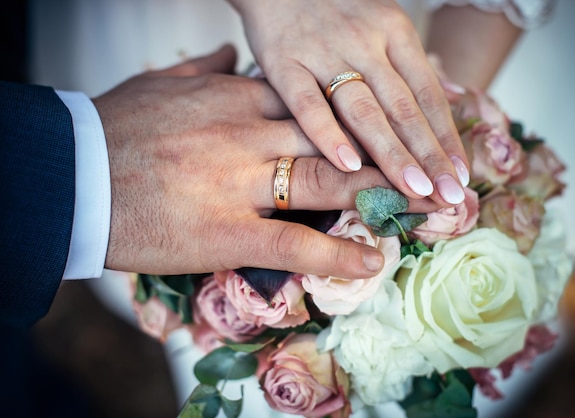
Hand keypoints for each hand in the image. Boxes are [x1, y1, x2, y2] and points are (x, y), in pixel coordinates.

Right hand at [93, 46, 438, 278]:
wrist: (71, 176)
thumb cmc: (112, 130)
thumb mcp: (159, 85)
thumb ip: (202, 66)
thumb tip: (228, 49)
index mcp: (234, 99)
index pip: (312, 101)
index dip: (353, 115)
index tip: (385, 125)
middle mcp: (247, 133)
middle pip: (334, 136)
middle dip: (385, 150)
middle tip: (426, 164)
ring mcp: (240, 182)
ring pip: (327, 179)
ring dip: (381, 193)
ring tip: (421, 207)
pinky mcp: (226, 230)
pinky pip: (295, 242)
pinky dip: (338, 254)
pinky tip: (371, 262)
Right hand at [229, 0, 469, 206]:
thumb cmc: (334, 7)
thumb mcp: (382, 21)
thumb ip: (410, 64)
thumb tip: (451, 97)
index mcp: (394, 32)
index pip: (427, 94)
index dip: (446, 137)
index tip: (460, 175)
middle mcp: (365, 43)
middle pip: (402, 107)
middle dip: (429, 155)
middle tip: (449, 195)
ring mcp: (324, 53)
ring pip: (364, 110)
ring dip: (392, 153)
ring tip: (414, 189)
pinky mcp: (284, 63)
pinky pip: (307, 103)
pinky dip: (328, 134)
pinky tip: (348, 164)